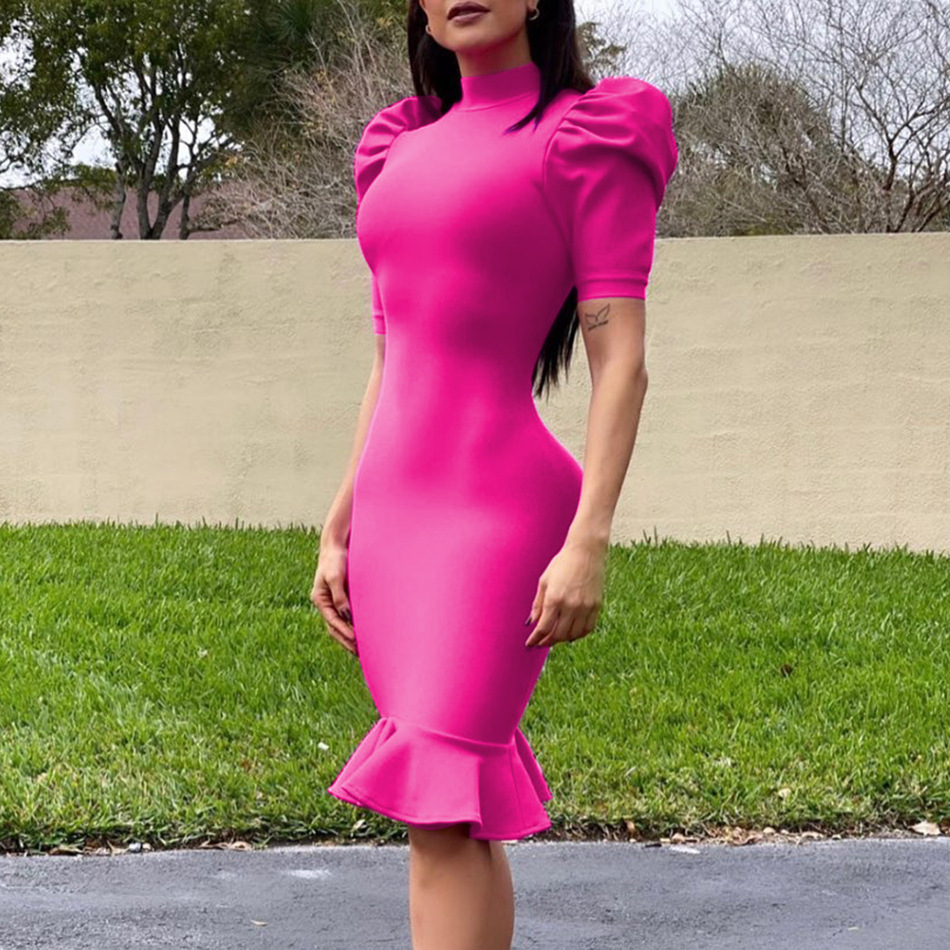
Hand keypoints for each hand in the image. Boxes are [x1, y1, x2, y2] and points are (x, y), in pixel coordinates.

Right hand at [311, 538, 357, 656]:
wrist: (336, 546)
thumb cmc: (335, 560)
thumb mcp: (336, 577)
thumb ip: (340, 596)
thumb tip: (346, 616)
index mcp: (320, 600)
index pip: (332, 622)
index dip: (343, 633)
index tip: (355, 642)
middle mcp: (325, 603)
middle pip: (334, 628)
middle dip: (346, 641)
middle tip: (359, 653)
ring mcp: (332, 601)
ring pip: (339, 625)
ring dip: (348, 637)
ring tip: (360, 649)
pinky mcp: (341, 598)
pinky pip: (345, 617)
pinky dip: (351, 626)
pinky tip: (361, 632)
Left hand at [524, 535, 605, 647]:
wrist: (586, 551)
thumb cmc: (562, 563)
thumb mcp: (544, 581)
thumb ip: (538, 603)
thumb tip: (532, 622)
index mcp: (554, 598)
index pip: (543, 628)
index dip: (536, 639)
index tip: (530, 643)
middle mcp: (570, 605)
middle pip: (558, 634)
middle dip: (547, 641)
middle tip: (542, 642)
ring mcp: (585, 606)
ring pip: (573, 634)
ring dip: (562, 639)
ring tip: (556, 637)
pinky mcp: (596, 605)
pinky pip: (587, 628)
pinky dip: (578, 634)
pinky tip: (572, 633)